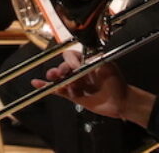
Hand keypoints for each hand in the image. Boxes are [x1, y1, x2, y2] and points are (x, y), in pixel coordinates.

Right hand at [32, 48, 155, 126]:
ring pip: (59, 78)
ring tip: (54, 78)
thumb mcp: (104, 67)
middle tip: (62, 74)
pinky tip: (36, 83)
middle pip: (62, 66)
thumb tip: (74, 64)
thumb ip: (89, 62)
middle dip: (60, 69)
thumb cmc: (116, 82)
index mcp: (85, 61)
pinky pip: (57, 91)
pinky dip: (46, 87)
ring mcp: (74, 83)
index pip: (70, 56)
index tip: (75, 67)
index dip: (70, 61)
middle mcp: (78, 71)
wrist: (122, 102)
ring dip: (54, 77)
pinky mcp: (72, 95)